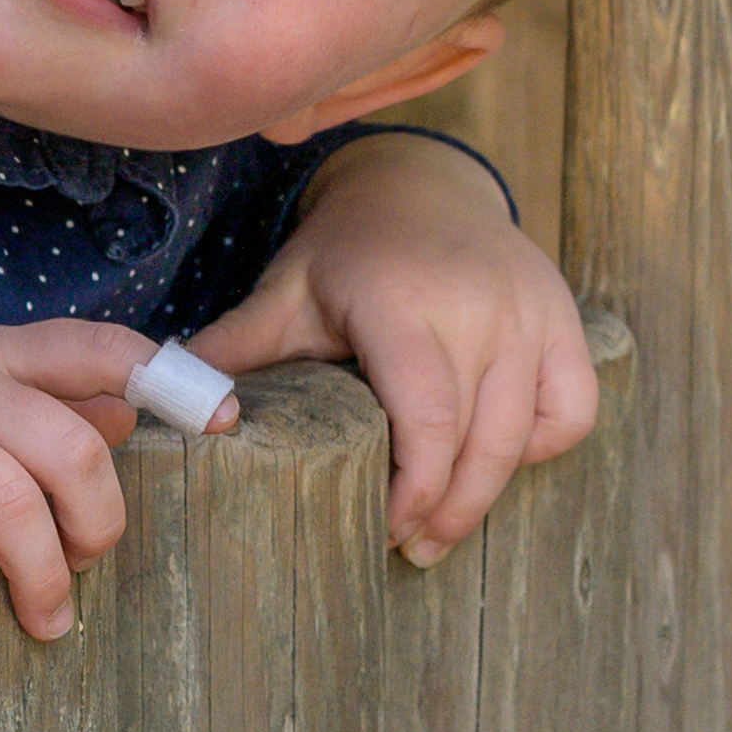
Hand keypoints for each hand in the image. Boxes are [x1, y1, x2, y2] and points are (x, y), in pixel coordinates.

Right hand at [0, 301, 237, 637]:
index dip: (166, 378)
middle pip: (66, 440)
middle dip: (100, 516)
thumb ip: (27, 378)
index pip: (92, 347)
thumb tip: (122, 408)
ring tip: (45, 621)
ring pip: (2, 490)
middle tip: (90, 569)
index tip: (224, 420)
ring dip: (38, 568)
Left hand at [189, 131, 596, 564]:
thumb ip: (233, 350)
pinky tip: (497, 458)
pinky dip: (541, 443)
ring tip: (443, 529)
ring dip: (487, 492)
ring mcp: (529, 310)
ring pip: (525, 433)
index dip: (412, 489)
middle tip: (408, 548)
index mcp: (402, 300)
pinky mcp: (563, 316)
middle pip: (476, 441)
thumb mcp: (286, 291)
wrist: (418, 183)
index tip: (382, 530)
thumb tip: (160, 400)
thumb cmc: (346, 252)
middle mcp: (477, 304)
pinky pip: (571, 406)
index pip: (425, 417)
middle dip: (444, 510)